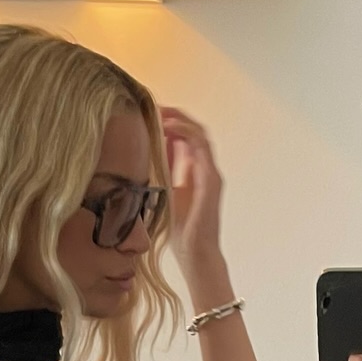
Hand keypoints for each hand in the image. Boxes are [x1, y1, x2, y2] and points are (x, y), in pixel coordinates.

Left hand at [160, 106, 224, 289]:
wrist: (195, 254)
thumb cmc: (180, 232)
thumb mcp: (164, 193)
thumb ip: (163, 171)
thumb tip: (151, 148)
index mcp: (194, 171)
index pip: (183, 136)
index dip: (168, 122)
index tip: (149, 113)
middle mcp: (205, 169)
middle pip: (192, 130)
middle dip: (174, 115)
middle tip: (153, 105)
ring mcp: (210, 173)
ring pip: (199, 134)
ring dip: (180, 120)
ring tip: (161, 111)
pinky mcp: (212, 180)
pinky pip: (202, 147)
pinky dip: (187, 134)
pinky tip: (170, 127)